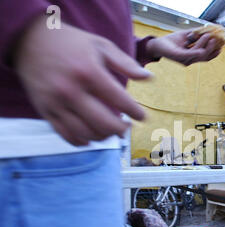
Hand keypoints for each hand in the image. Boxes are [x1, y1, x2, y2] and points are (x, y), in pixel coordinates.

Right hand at [14, 16, 151, 145]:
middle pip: (104, 123)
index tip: (142, 117)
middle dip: (121, 129)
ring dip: (104, 136)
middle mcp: (71, 90)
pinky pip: (67, 135)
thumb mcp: (101, 45)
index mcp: (89, 72)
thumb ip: (125, 63)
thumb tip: (149, 78)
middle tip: (127, 127)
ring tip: (111, 131)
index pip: (120, 100)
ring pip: (87, 133)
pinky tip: (92, 136)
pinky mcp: (45, 111)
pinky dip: (83, 140)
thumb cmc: (71, 43)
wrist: (30, 41)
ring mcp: (56, 103)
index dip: (135, 112)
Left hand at [146, 30, 221, 65]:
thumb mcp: (186, 36)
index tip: (222, 45)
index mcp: (192, 57)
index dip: (215, 52)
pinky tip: (201, 42)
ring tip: (209, 35)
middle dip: (213, 49)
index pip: (206, 57)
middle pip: (205, 57)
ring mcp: (184, 60)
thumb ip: (196, 34)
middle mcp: (189, 60)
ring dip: (205, 45)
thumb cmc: (172, 41)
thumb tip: (209, 29)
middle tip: (218, 40)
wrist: (157, 45)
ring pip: (199, 54)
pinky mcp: (178, 57)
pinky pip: (190, 54)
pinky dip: (197, 48)